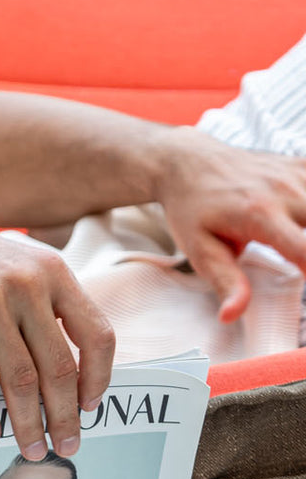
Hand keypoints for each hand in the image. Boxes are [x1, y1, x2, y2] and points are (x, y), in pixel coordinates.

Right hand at [0, 212, 115, 459]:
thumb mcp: (9, 263)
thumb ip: (40, 298)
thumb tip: (67, 360)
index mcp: (50, 269)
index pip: (97, 333)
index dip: (99, 377)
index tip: (92, 405)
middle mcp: (26, 284)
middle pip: (61, 367)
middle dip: (66, 415)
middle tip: (67, 444)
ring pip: (23, 381)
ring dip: (29, 424)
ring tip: (31, 447)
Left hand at [152, 129, 305, 321]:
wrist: (185, 163)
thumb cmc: (191, 208)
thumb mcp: (198, 248)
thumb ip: (224, 280)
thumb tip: (232, 315)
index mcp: (260, 215)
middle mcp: (284, 192)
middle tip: (297, 262)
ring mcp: (294, 175)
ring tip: (298, 246)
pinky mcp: (300, 166)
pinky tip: (303, 219)